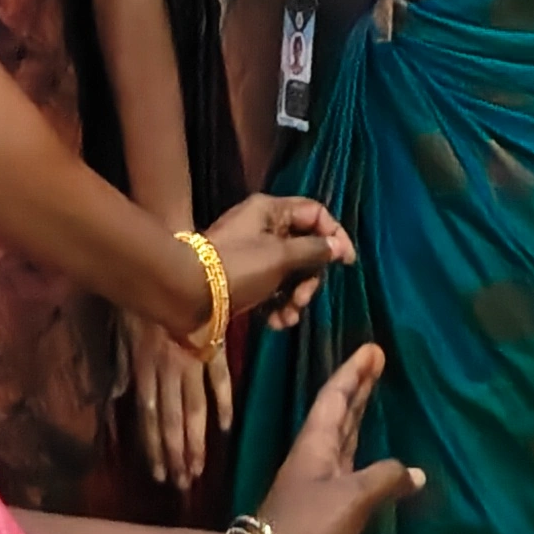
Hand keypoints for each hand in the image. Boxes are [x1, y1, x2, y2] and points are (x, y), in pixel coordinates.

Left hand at [125, 313, 222, 491]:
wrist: (169, 266)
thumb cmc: (140, 299)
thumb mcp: (123, 335)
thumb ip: (124, 368)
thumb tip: (119, 396)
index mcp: (144, 370)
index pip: (149, 417)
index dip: (155, 447)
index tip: (161, 474)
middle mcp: (167, 371)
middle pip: (172, 420)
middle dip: (176, 454)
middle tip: (183, 483)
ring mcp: (191, 360)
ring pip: (193, 408)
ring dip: (196, 440)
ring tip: (199, 469)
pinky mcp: (213, 345)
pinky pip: (219, 378)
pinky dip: (223, 402)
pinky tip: (226, 428)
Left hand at [205, 192, 354, 330]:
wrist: (187, 294)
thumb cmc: (238, 267)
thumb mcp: (281, 257)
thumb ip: (314, 250)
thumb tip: (337, 246)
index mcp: (271, 210)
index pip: (315, 212)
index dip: (334, 234)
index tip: (346, 262)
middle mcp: (263, 227)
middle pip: (305, 246)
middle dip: (310, 277)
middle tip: (303, 298)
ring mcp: (253, 254)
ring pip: (291, 272)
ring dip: (295, 297)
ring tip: (288, 316)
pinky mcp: (245, 278)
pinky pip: (273, 288)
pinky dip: (278, 304)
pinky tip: (275, 323)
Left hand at [256, 341, 420, 533]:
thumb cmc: (307, 526)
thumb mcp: (352, 499)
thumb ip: (385, 479)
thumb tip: (417, 472)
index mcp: (316, 444)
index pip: (336, 397)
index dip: (354, 373)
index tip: (373, 348)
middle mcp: (314, 457)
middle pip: (337, 413)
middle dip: (358, 387)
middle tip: (377, 362)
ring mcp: (314, 483)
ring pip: (340, 438)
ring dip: (357, 415)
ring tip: (374, 396)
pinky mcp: (319, 507)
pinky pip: (345, 465)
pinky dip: (360, 451)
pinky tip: (374, 461)